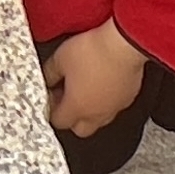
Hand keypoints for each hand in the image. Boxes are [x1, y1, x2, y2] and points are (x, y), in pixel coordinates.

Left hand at [43, 21, 147, 136]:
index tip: (51, 93)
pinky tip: (102, 83)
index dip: (51, 109)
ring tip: (84, 89)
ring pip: (99, 119)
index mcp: (76, 107)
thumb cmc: (94, 51)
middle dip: (71, 117)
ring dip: (89, 109)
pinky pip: (114, 106)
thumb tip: (46, 78)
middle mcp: (97, 113)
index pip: (58, 121)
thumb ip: (50, 72)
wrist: (123, 44)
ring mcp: (115, 107)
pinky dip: (106, 100)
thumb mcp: (60, 58)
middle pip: (80, 129)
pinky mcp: (128, 97)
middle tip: (66, 96)